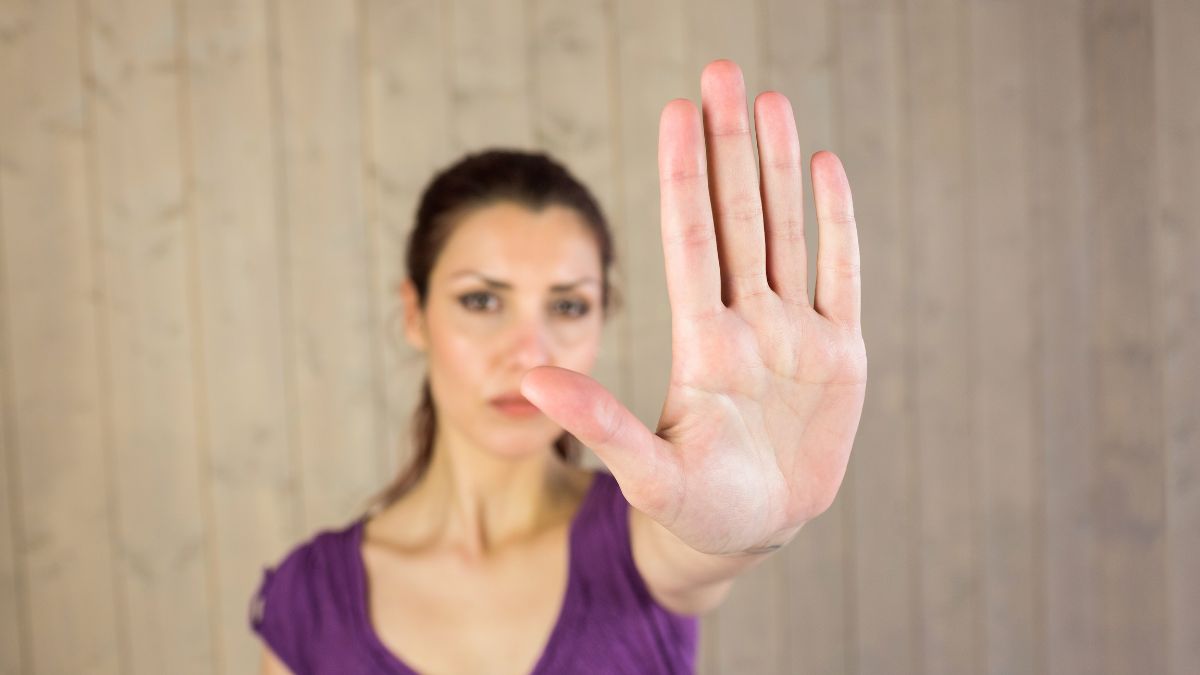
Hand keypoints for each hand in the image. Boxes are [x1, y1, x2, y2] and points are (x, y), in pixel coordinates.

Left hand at [522, 59, 865, 555]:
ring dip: (777, 166)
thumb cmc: (690, 508)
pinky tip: (822, 167)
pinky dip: (836, 223)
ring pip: (786, 231)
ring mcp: (794, 334)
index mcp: (700, 344)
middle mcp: (745, 323)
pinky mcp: (840, 356)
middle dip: (729, 145)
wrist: (751, 533)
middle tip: (721, 70)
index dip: (683, 176)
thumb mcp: (644, 471)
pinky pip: (841, 275)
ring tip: (770, 100)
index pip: (690, 239)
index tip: (675, 111)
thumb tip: (529, 379)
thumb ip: (598, 422)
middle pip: (737, 217)